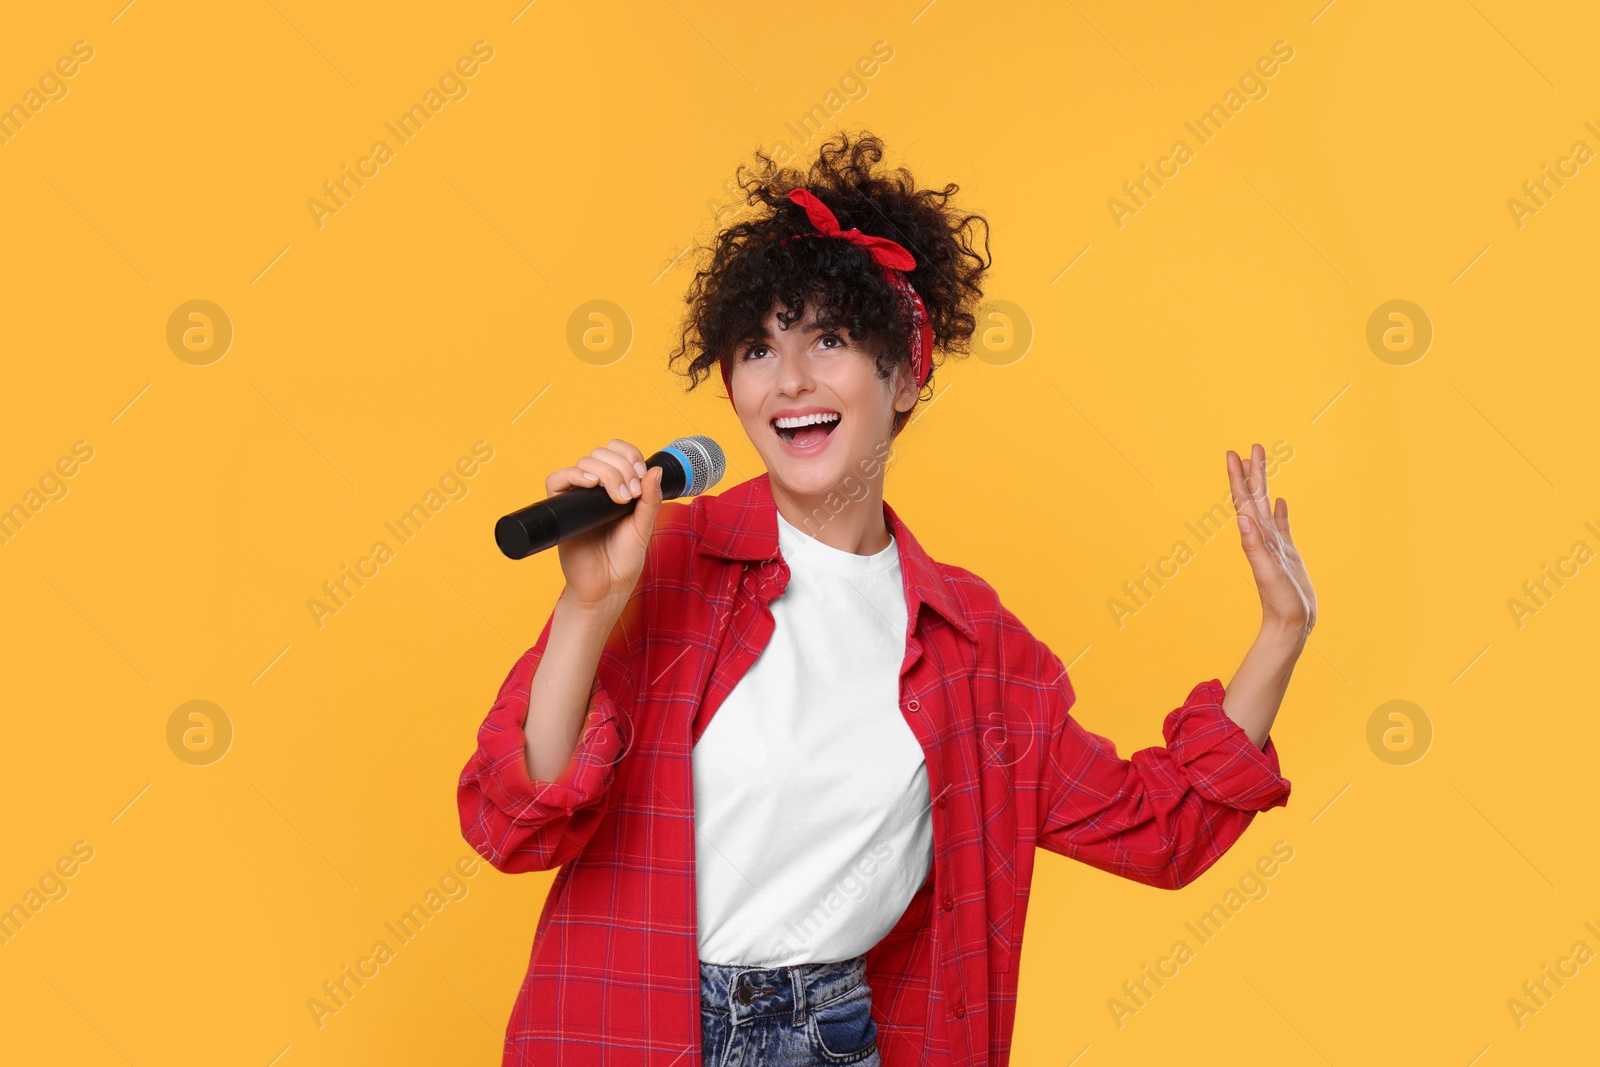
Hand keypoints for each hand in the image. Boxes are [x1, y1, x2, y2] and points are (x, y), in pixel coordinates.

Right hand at [546, 439, 664, 614]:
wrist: (606, 587)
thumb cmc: (623, 559)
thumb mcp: (643, 526)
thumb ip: (651, 499)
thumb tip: (656, 470)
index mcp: (617, 487)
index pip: (618, 453)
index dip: (629, 455)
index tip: (641, 475)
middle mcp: (596, 488)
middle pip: (602, 454)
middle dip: (621, 468)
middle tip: (631, 495)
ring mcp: (578, 496)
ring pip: (585, 462)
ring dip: (606, 472)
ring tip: (619, 499)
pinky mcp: (560, 508)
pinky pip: (557, 480)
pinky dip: (574, 475)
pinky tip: (591, 484)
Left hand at [1226, 443, 1315, 642]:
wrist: (1290, 625)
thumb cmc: (1280, 602)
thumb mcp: (1267, 572)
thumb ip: (1254, 546)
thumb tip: (1243, 518)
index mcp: (1255, 538)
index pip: (1244, 500)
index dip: (1238, 477)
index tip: (1234, 453)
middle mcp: (1262, 537)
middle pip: (1255, 496)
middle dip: (1252, 471)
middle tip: (1252, 445)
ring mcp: (1275, 544)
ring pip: (1267, 505)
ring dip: (1263, 484)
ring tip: (1261, 462)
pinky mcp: (1287, 553)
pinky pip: (1282, 525)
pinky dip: (1281, 510)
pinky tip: (1282, 500)